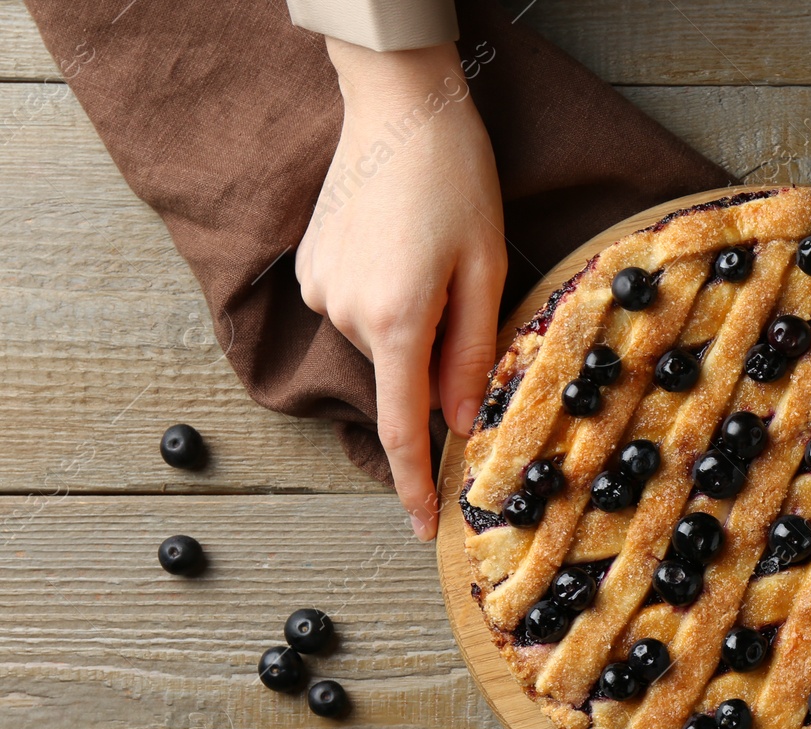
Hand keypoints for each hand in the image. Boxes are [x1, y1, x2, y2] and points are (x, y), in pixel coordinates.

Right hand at [296, 39, 507, 539]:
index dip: (414, 483)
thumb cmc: (457, 182)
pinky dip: (388, 296)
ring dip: (414, 321)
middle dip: (435, 361)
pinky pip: (359, 308)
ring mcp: (320, 290)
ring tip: (434, 255)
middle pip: (402, 373)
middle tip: (464, 292)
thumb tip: (460, 424)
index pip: (402, 428)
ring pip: (382, 340)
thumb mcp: (487, 271)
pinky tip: (403, 247)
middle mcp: (346, 314)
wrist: (399, 106)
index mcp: (397, 322)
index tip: (422, 528)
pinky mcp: (310, 267)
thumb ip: (471, 354)